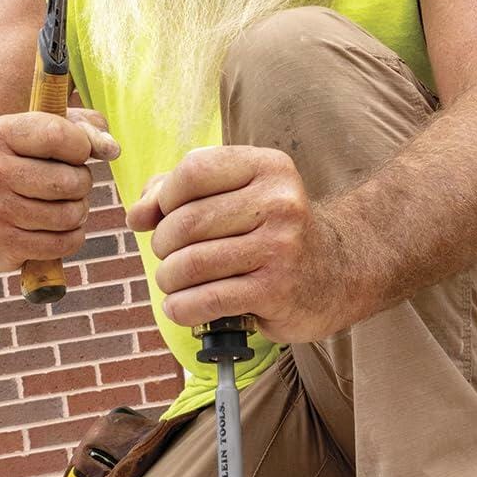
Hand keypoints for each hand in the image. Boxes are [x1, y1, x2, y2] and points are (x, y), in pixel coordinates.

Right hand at [0, 109, 118, 271]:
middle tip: (70, 183)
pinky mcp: (2, 245)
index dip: (80, 147)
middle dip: (82, 182)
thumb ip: (86, 129)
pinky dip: (72, 237)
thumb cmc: (26, 161)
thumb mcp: (48, 131)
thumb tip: (112, 149)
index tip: (74, 153)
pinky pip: (63, 244)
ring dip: (79, 211)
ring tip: (64, 204)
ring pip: (69, 216)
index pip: (58, 135)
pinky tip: (59, 228)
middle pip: (69, 181)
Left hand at [126, 146, 348, 343]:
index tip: (163, 218)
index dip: (164, 198)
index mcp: (267, 168)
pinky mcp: (275, 291)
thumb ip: (178, 193)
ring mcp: (280, 248)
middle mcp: (279, 202)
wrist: (340, 272)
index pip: (192, 172)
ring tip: (175, 283)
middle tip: (171, 257)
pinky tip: (182, 307)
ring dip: (168, 280)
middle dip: (163, 246)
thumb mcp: (235, 196)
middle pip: (184, 222)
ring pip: (189, 264)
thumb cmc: (271, 231)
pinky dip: (181, 308)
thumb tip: (136, 215)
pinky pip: (205, 300)